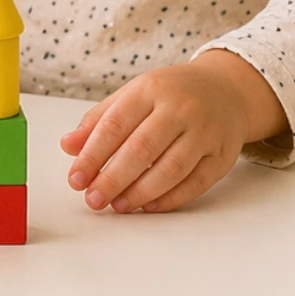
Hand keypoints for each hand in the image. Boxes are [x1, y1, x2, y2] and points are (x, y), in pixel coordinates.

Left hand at [59, 52, 283, 213]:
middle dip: (113, 179)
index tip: (75, 178)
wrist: (226, 90)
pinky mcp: (223, 156)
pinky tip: (148, 206)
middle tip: (93, 199)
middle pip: (141, 149)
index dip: (93, 155)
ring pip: (170, 170)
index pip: (115, 125)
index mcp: (150, 89)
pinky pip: (195, 183)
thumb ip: (99, 120)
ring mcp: (205, 132)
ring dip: (140, 193)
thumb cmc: (169, 94)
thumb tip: (68, 146)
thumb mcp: (133, 95)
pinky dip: (169, 199)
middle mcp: (180, 109)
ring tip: (117, 206)